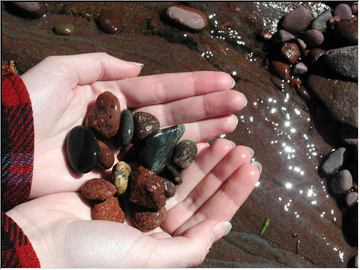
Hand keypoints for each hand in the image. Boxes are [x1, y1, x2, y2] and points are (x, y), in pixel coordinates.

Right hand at [7, 138, 259, 266]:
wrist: (40, 243)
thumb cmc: (93, 259)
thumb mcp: (147, 260)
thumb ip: (188, 249)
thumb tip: (223, 229)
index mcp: (167, 242)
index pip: (210, 215)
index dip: (232, 192)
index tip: (251, 170)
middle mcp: (157, 221)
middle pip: (199, 191)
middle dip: (222, 170)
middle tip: (243, 148)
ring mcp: (140, 199)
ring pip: (181, 175)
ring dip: (204, 158)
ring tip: (227, 139)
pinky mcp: (123, 181)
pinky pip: (157, 163)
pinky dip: (174, 151)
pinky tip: (193, 137)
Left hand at [21, 53, 246, 197]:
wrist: (5, 151)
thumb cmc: (28, 108)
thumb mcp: (62, 71)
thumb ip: (100, 64)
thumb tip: (138, 68)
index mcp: (113, 97)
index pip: (161, 90)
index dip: (193, 85)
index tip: (224, 81)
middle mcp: (124, 124)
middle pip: (173, 114)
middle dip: (207, 107)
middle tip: (239, 103)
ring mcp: (125, 150)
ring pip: (171, 139)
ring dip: (203, 130)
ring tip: (233, 122)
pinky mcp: (119, 175)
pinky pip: (156, 165)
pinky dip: (180, 160)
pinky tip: (207, 152)